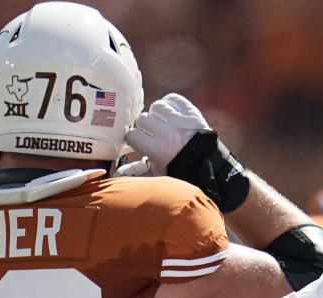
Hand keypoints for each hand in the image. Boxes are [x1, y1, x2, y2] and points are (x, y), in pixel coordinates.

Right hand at [125, 92, 249, 211]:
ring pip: (155, 107)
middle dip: (147, 127)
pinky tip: (172, 114)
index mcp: (157, 150)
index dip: (136, 139)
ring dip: (158, 114)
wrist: (208, 162)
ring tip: (164, 124)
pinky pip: (171, 98)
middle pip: (142, 119)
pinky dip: (170, 104)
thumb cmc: (181, 169)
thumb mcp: (158, 174)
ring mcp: (179, 120)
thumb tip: (115, 174)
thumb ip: (136, 173)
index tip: (142, 142)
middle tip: (154, 134)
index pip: (132, 135)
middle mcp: (167, 133)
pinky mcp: (190, 110)